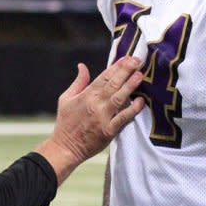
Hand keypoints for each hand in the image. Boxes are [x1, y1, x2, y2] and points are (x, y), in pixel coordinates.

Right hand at [36, 56, 144, 183]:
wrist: (64, 147)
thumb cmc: (65, 123)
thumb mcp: (66, 98)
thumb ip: (78, 81)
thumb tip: (82, 66)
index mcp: (86, 95)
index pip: (104, 76)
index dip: (116, 66)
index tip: (127, 57)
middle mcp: (95, 104)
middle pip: (113, 84)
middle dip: (126, 70)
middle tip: (137, 60)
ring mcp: (102, 117)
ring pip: (119, 97)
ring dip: (130, 85)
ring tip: (140, 75)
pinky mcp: (108, 131)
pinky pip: (123, 118)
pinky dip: (133, 109)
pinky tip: (141, 101)